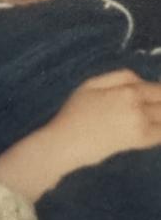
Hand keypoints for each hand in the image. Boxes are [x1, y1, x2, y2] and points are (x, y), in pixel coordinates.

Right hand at [46, 68, 160, 167]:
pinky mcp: (140, 142)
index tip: (158, 94)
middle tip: (156, 104)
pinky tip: (155, 127)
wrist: (67, 141)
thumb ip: (119, 77)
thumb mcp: (92, 83)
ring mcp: (141, 126)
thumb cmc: (75, 110)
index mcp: (128, 91)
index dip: (160, 91)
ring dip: (160, 115)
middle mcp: (139, 108)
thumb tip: (141, 81)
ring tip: (155, 114)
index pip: (158, 89)